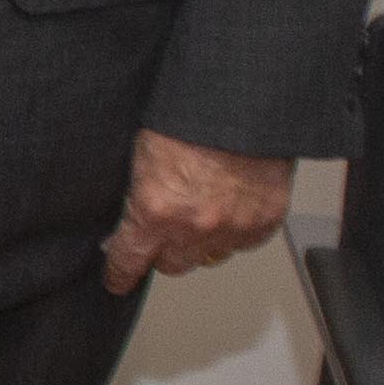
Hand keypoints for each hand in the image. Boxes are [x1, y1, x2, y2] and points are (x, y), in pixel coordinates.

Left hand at [102, 130, 294, 294]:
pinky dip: (234, 232)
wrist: (243, 104)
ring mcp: (234, 227)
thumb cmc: (190, 119)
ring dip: (201, 244)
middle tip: (164, 233)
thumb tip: (132, 221)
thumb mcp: (144, 156)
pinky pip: (243, 244)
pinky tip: (229, 209)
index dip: (121, 272)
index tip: (118, 280)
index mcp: (157, 210)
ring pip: (210, 257)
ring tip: (200, 214)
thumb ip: (139, 196)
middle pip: (173, 265)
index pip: (131, 260)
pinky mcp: (265, 222)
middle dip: (164, 252)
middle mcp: (196, 226)